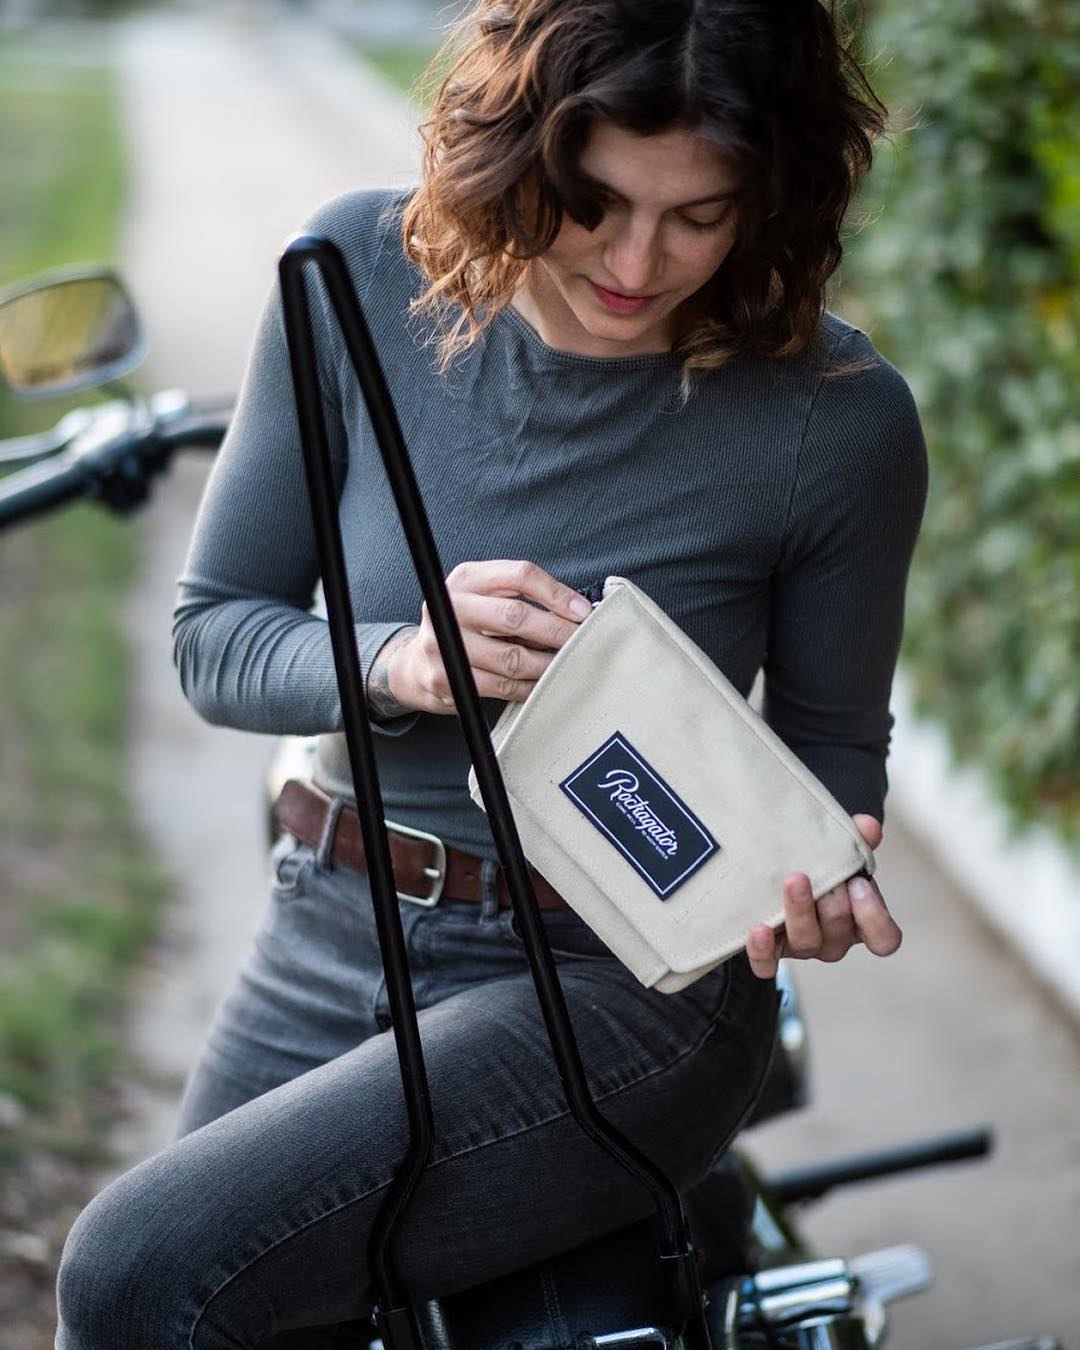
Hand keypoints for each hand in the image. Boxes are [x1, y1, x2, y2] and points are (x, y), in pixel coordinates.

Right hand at [385, 559, 592, 714]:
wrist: (418, 663)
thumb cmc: (466, 626)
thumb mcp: (487, 597)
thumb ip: (525, 598)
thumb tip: (578, 611)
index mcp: (467, 578)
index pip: (520, 575)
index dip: (557, 594)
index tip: (583, 612)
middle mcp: (451, 606)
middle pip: (516, 616)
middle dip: (557, 632)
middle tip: (581, 643)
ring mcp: (444, 644)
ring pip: (511, 658)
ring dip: (547, 664)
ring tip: (566, 665)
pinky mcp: (445, 678)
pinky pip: (501, 687)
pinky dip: (529, 687)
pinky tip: (542, 684)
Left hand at [746, 814, 900, 980]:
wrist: (776, 867)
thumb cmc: (817, 865)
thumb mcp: (838, 851)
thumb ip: (856, 839)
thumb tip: (868, 826)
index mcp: (859, 920)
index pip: (883, 939)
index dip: (874, 917)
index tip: (860, 885)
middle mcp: (833, 939)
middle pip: (839, 933)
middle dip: (834, 903)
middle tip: (827, 877)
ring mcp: (801, 946)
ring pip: (806, 943)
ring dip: (800, 912)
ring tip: (794, 881)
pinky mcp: (771, 952)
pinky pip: (767, 964)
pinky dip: (762, 950)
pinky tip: (757, 928)